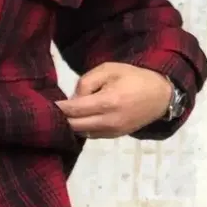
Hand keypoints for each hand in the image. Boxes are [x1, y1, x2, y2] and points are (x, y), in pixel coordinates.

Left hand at [55, 62, 172, 138]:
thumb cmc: (133, 77)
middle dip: (61, 118)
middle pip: (74, 126)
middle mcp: (110, 121)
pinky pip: (92, 135)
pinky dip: (83, 128)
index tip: (45, 104)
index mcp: (108, 102)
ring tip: (63, 114)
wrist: (160, 95)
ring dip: (71, 125)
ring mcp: (114, 132)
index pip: (74, 110)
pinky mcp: (116, 136)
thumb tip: (72, 99)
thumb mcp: (108, 70)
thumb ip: (86, 82)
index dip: (58, 108)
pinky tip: (78, 119)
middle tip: (50, 110)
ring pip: (82, 133)